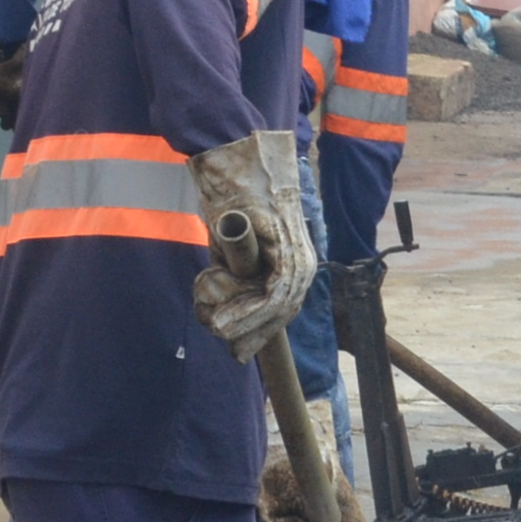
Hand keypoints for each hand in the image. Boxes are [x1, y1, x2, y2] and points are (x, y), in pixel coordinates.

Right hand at [188, 131, 316, 359]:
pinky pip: (272, 292)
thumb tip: (224, 313)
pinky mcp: (287, 251)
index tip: (240, 351)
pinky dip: (248, 310)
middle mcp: (303, 266)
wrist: (238, 170)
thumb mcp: (235, 251)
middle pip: (281, 315)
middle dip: (250, 334)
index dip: (258, 334)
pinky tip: (226, 321)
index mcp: (294, 268)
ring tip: (217, 328)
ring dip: (243, 324)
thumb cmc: (234, 207)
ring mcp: (298, 258)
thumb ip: (236, 278)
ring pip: (276, 309)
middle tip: (225, 343)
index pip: (281, 313)